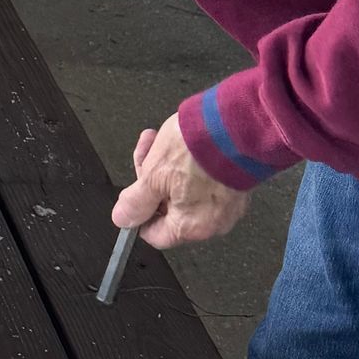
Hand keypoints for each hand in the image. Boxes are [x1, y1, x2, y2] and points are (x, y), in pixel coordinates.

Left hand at [111, 114, 249, 248]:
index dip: (139, 213)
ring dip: (167, 166)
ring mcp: (227, 202)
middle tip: (146, 154)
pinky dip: (189, 163)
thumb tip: (123, 219)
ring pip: (184, 189)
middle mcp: (213, 221)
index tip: (134, 193)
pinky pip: (205, 180)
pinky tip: (178, 140)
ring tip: (158, 140)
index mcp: (191, 227)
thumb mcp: (153, 175)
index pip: (155, 234)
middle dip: (151, 179)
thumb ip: (136, 202)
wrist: (235, 124)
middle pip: (168, 208)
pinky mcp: (235, 182)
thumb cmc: (199, 149)